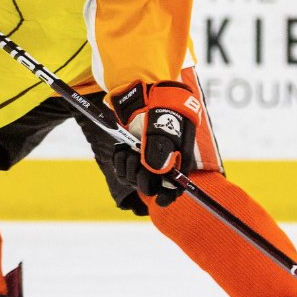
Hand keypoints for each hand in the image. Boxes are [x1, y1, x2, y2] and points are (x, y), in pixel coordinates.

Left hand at [110, 81, 200, 206]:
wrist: (148, 96)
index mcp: (177, 162)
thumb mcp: (165, 130)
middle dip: (141, 178)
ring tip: (129, 151)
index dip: (168, 197)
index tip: (160, 200)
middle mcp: (161, 165)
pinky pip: (122, 169)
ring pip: (133, 179)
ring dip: (128, 167)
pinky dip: (119, 161)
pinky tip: (122, 149)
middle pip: (150, 186)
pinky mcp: (131, 156)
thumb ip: (160, 153)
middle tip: (138, 161)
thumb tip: (156, 173)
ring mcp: (145, 161)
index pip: (175, 188)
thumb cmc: (163, 112)